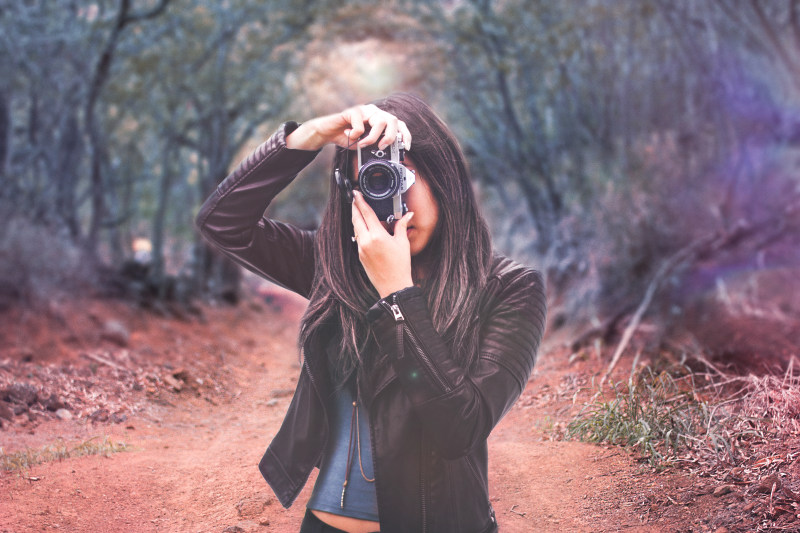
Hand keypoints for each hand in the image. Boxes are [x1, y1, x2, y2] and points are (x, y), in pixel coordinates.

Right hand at [286, 104, 411, 151]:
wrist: (328, 133)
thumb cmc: (347, 138)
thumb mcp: (365, 145)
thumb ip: (376, 146)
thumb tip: (388, 153)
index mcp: (380, 119)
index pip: (399, 124)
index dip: (405, 135)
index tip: (405, 147)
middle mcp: (375, 112)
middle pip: (393, 120)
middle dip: (390, 136)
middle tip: (381, 147)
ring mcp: (365, 110)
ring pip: (379, 121)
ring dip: (372, 138)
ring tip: (362, 144)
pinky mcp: (353, 111)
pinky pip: (360, 125)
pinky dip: (355, 135)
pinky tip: (348, 134)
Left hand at [351, 191, 414, 297]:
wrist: (393, 286)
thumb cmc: (400, 266)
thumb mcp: (403, 243)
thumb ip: (402, 226)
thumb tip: (408, 215)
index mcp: (377, 236)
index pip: (366, 213)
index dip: (360, 201)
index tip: (356, 193)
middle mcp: (366, 241)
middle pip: (356, 219)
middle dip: (354, 208)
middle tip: (354, 199)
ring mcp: (361, 249)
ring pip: (355, 229)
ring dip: (356, 219)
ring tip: (358, 211)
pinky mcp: (360, 255)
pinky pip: (357, 238)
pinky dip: (358, 230)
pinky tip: (362, 228)